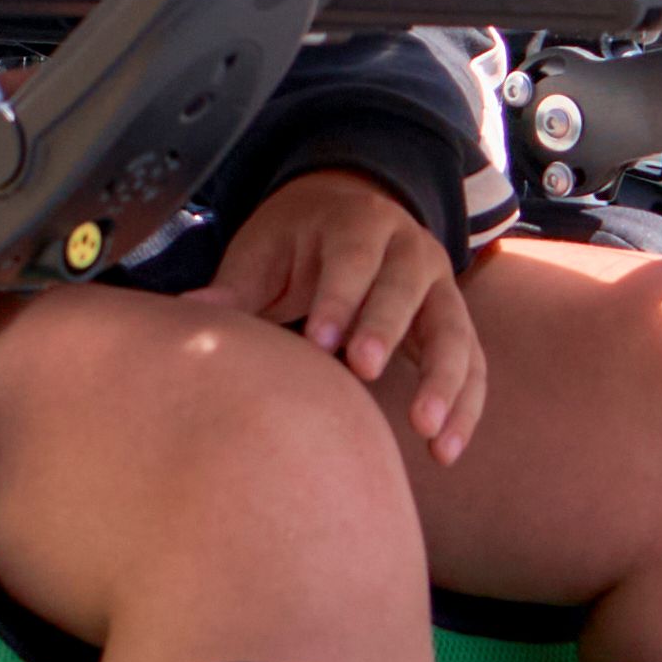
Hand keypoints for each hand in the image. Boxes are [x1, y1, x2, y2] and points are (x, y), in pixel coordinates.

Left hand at [214, 165, 486, 463]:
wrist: (346, 211)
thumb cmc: (296, 242)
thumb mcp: (264, 250)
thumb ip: (236, 287)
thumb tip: (188, 313)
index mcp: (358, 222)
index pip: (351, 258)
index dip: (339, 299)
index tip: (321, 343)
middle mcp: (409, 248)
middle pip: (406, 289)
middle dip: (386, 330)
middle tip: (364, 371)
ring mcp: (441, 287)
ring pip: (453, 331)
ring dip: (445, 382)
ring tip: (428, 433)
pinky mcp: (455, 324)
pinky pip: (473, 365)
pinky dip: (465, 407)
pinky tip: (445, 450)